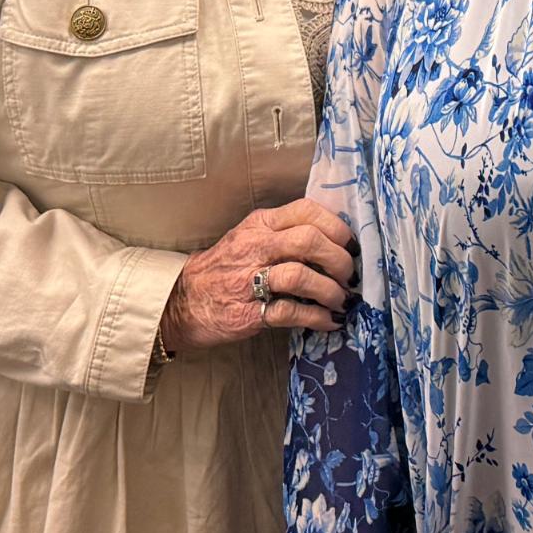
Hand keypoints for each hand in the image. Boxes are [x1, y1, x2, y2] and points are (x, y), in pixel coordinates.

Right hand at [158, 199, 356, 351]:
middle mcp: (255, 246)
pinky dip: (316, 318)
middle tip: (350, 276)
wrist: (181, 301)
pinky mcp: (247, 312)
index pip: (307, 211)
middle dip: (339, 260)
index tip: (351, 246)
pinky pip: (290, 312)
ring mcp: (248, 280)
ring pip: (301, 275)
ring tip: (341, 300)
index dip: (337, 227)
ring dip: (330, 290)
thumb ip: (285, 234)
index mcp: (260, 224)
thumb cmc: (224, 268)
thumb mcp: (250, 237)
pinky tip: (328, 321)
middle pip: (309, 240)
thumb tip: (335, 243)